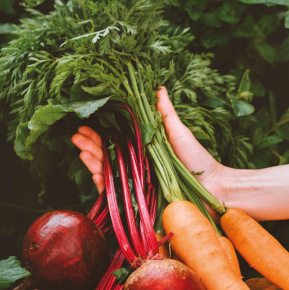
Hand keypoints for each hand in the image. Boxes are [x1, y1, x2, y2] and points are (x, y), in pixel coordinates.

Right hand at [70, 88, 230, 204]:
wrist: (212, 189)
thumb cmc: (198, 160)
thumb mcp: (179, 132)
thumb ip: (164, 112)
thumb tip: (157, 87)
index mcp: (142, 149)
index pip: (114, 140)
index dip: (98, 134)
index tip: (85, 125)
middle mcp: (135, 166)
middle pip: (106, 155)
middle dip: (89, 146)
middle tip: (76, 137)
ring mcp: (135, 183)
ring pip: (106, 172)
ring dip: (91, 161)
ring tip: (81, 151)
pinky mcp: (137, 202)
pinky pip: (115, 193)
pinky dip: (102, 184)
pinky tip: (93, 173)